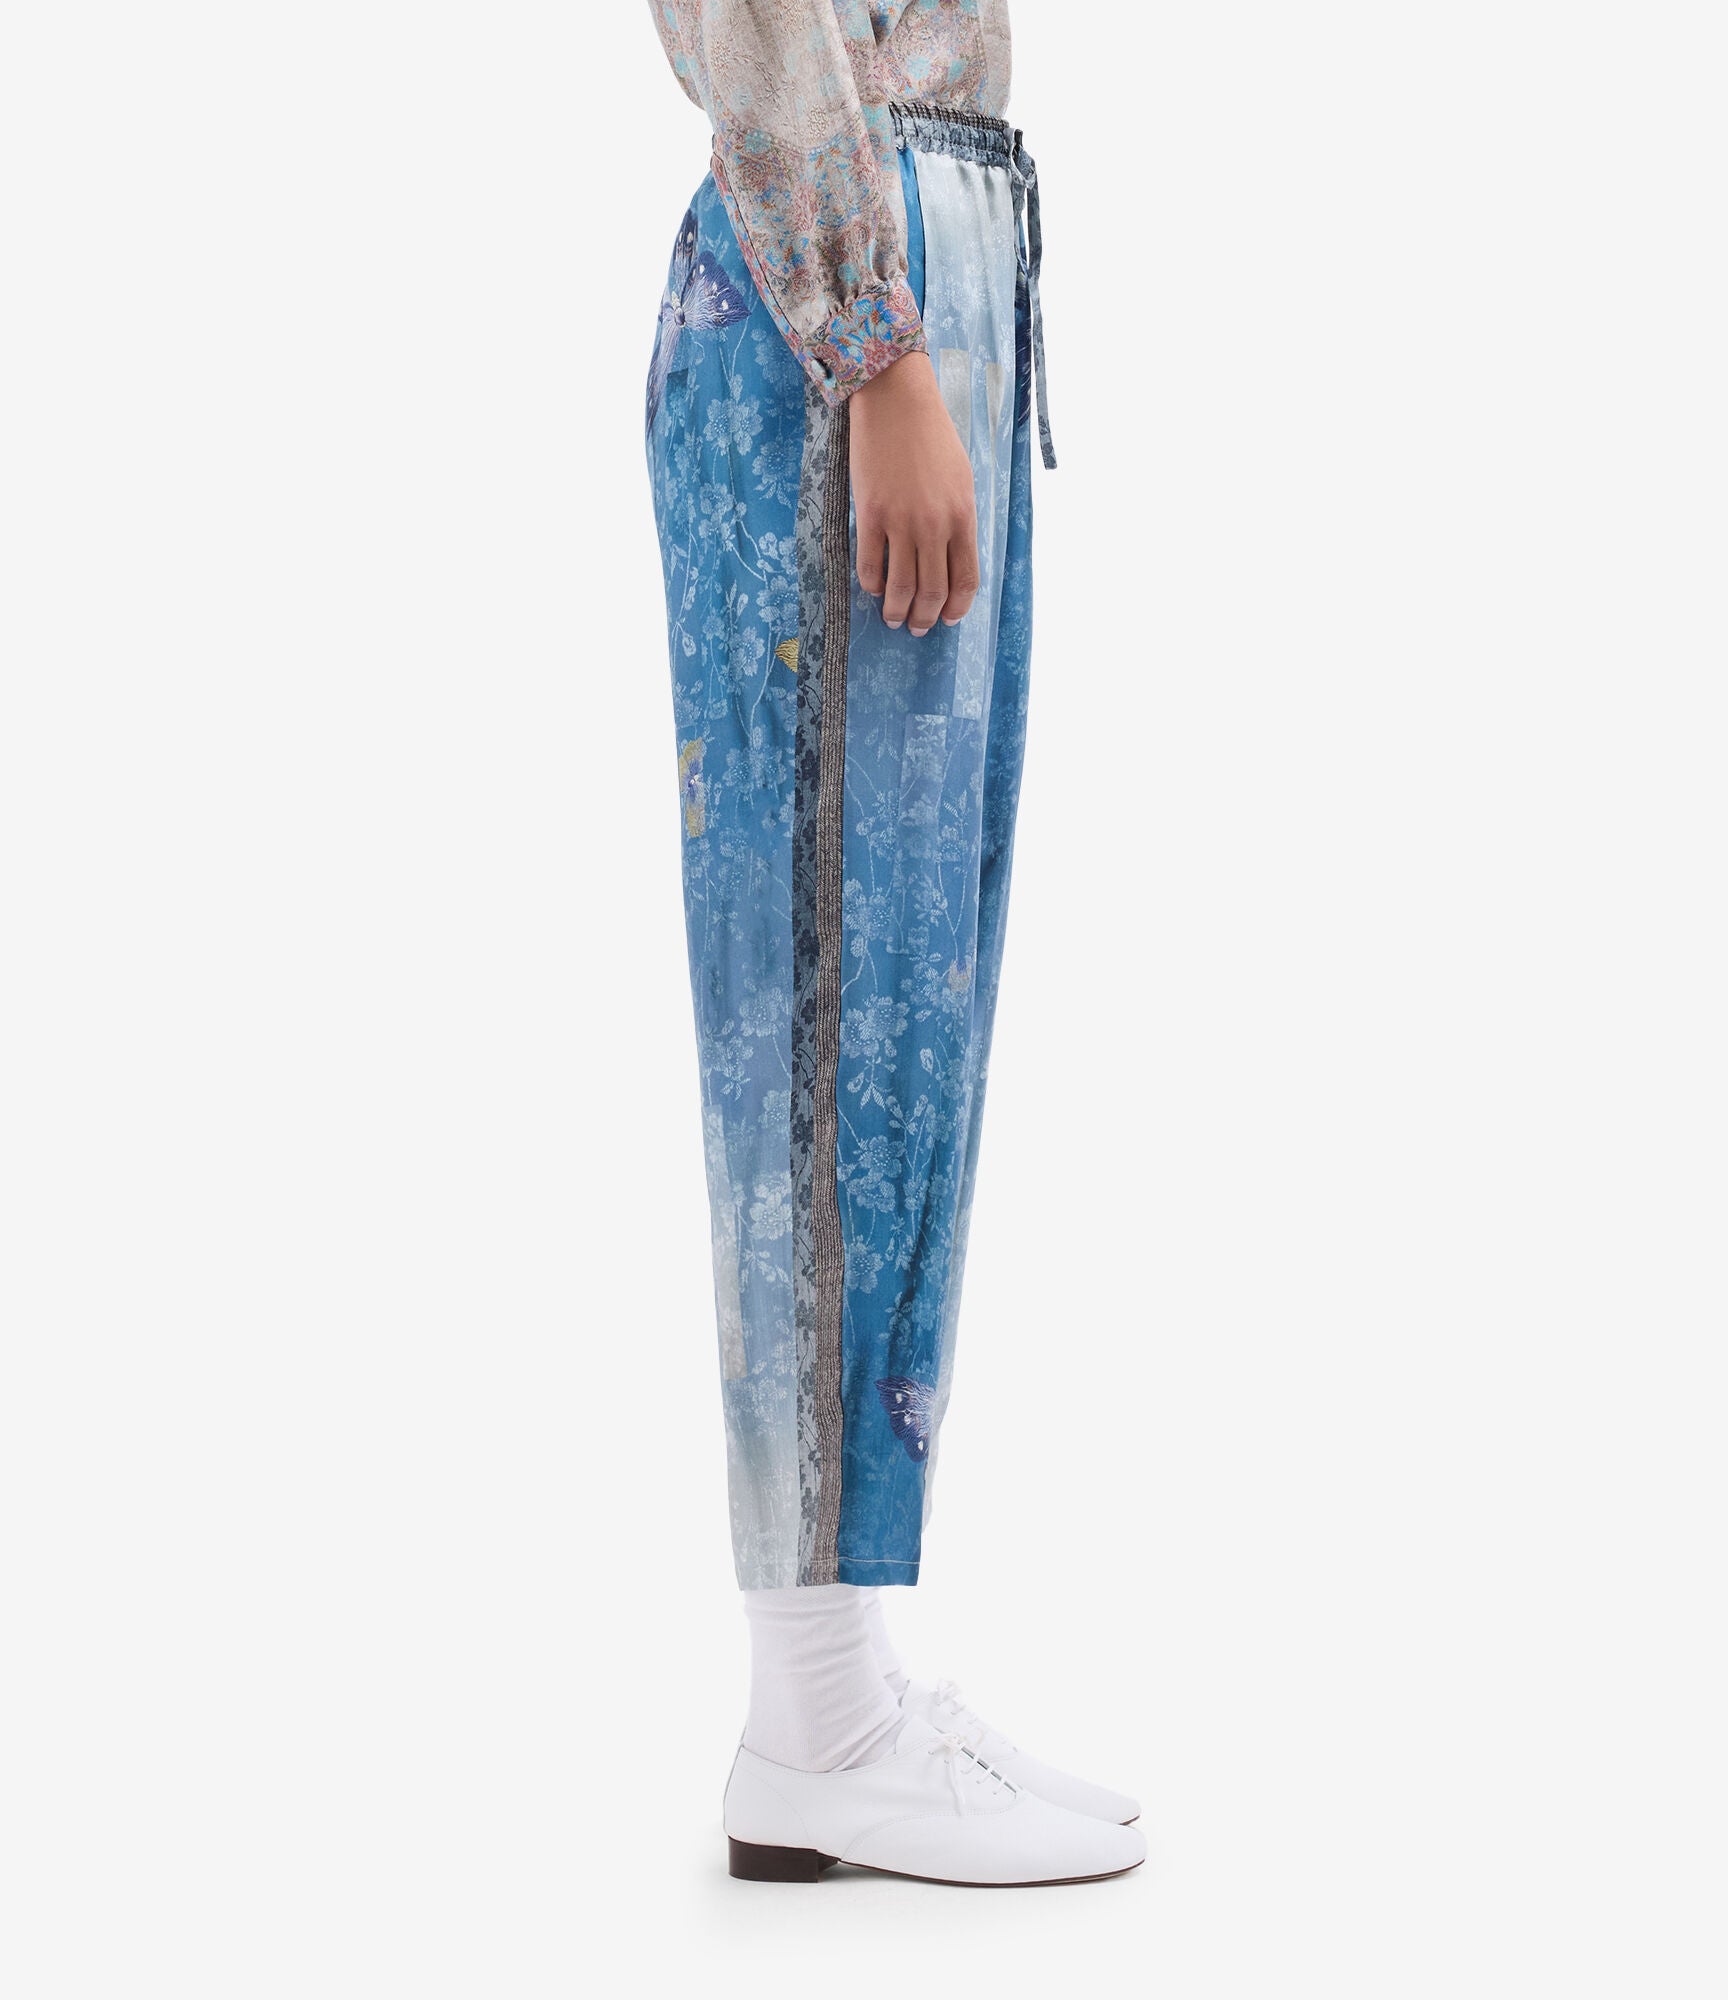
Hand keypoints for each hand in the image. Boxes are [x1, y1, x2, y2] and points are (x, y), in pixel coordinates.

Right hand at [849, 351, 979, 635]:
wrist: (897, 400)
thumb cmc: (932, 436)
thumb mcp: (961, 478)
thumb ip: (959, 519)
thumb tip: (951, 557)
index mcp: (962, 516)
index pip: (965, 578)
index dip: (957, 606)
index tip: (948, 618)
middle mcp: (934, 525)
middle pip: (933, 590)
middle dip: (926, 618)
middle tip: (918, 627)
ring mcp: (900, 521)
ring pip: (901, 586)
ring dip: (897, 610)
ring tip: (894, 618)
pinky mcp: (870, 514)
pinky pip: (870, 565)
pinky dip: (872, 585)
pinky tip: (873, 589)